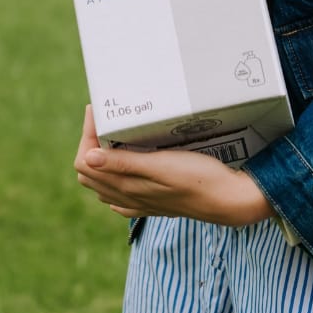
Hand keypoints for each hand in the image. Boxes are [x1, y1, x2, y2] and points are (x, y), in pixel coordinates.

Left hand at [74, 106, 272, 226]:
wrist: (227, 200)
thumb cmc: (197, 178)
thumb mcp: (161, 166)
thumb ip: (124, 164)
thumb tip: (88, 158)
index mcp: (126, 185)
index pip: (85, 161)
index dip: (87, 134)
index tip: (97, 110)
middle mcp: (128, 196)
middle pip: (90, 172)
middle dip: (90, 144)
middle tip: (103, 120)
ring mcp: (140, 202)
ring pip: (104, 183)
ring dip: (102, 158)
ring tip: (113, 136)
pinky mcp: (153, 202)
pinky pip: (121, 195)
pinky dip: (116, 176)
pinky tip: (126, 164)